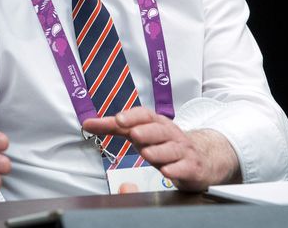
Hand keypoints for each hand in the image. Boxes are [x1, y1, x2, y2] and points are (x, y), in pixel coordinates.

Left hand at [82, 106, 240, 190]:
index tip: (119, 119)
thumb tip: (87, 123)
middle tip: (134, 134)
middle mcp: (170, 134)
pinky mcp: (191, 166)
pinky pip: (184, 167)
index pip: (145, 115)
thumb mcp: (139, 132)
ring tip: (147, 153)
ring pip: (171, 149)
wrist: (201, 157)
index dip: (132, 116)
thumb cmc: (163, 142)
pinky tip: (167, 171)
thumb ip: (113, 128)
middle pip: (159, 130)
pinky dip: (176, 169)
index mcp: (156, 123)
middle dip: (146, 131)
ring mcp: (182, 150)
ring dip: (159, 151)